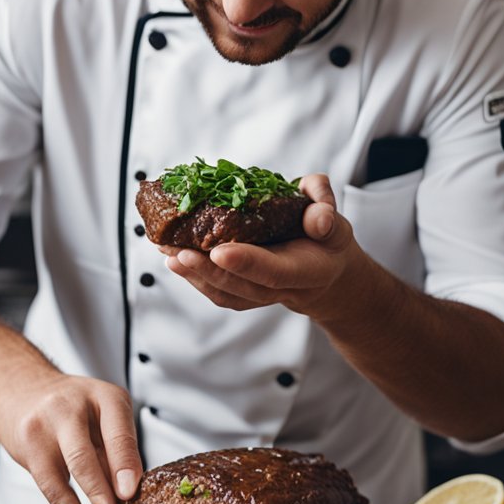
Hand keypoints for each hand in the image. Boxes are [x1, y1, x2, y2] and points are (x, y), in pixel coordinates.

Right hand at [0, 371, 142, 503]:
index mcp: (105, 397)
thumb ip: (115, 449)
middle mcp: (74, 405)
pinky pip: (48, 481)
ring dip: (88, 497)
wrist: (23, 389)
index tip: (130, 492)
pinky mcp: (28, 441)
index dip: (125, 465)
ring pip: (68, 467)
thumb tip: (128, 493)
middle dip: (103, 488)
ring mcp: (47, 422)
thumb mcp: (101, 417)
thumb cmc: (71, 407)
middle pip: (87, 453)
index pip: (119, 433)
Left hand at [157, 174, 355, 321]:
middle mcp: (284, 289)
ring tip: (168, 252)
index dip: (247, 262)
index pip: (275, 271)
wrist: (325, 273)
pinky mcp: (247, 294)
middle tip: (180, 251)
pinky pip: (219, 293)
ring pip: (226, 293)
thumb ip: (326, 207)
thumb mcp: (336, 217)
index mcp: (308, 270)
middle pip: (243, 287)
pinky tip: (174, 259)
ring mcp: (263, 295)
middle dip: (208, 271)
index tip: (220, 251)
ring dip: (194, 276)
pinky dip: (195, 278)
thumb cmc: (326, 240)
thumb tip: (318, 217)